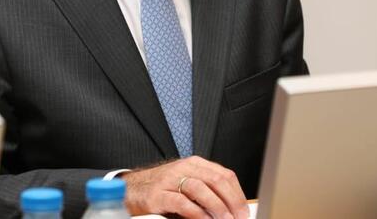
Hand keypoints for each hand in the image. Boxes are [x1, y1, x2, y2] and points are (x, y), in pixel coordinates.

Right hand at [121, 156, 248, 218]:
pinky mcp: (158, 195)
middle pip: (216, 180)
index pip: (224, 175)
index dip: (238, 194)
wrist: (132, 189)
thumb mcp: (187, 183)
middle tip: (238, 218)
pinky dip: (196, 213)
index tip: (244, 211)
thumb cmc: (162, 188)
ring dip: (217, 207)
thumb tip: (231, 208)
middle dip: (232, 202)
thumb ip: (207, 190)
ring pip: (200, 189)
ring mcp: (169, 180)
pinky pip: (181, 202)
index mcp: (195, 164)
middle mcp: (183, 168)